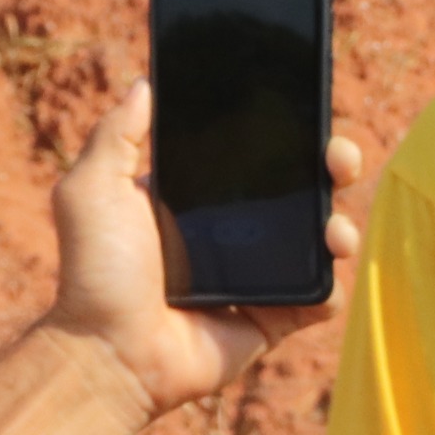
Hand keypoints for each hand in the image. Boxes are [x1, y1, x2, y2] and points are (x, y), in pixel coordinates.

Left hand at [42, 81, 364, 418]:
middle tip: (339, 161)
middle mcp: (237, 232)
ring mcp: (260, 276)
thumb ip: (116, 134)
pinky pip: (320, 298)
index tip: (308, 115)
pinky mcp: (275, 318)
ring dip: (342, 225)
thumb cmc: (95, 272)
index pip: (259, 156)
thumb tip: (145, 83)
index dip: (290, 134)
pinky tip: (324, 273)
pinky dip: (331, 286)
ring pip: (323, 240)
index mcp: (202, 198)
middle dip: (335, 167)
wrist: (109, 351)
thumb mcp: (91, 189)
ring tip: (332, 229)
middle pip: (305, 190)